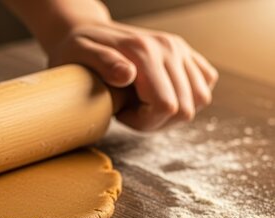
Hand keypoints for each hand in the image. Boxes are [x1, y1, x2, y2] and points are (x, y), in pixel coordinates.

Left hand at [49, 21, 218, 130]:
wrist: (87, 31)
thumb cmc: (77, 49)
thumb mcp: (79, 55)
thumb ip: (102, 64)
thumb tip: (127, 75)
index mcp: (144, 51)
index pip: (166, 106)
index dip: (145, 122)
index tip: (121, 114)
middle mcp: (169, 48)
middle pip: (185, 109)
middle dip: (156, 121)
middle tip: (129, 111)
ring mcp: (181, 50)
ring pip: (200, 99)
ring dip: (172, 113)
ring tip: (142, 104)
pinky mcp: (187, 54)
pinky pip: (204, 85)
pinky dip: (186, 98)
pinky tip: (158, 95)